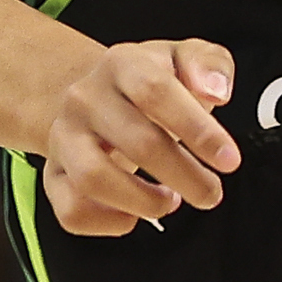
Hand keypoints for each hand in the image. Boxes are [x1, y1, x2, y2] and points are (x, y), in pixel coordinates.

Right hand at [39, 39, 238, 235]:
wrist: (92, 97)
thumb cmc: (145, 86)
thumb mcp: (182, 59)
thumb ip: (209, 63)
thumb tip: (215, 88)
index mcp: (121, 64)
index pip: (155, 91)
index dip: (196, 128)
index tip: (227, 158)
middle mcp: (85, 99)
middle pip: (136, 141)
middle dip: (185, 175)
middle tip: (210, 191)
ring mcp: (65, 138)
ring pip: (93, 178)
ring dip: (143, 201)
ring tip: (170, 200)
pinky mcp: (54, 174)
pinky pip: (72, 210)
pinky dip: (109, 222)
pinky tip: (135, 213)